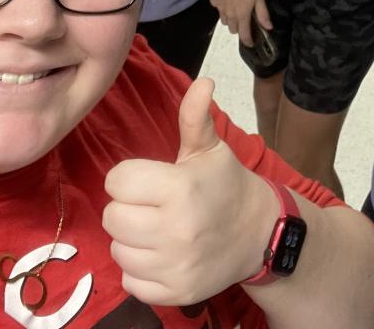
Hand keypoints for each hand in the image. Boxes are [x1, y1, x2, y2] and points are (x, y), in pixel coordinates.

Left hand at [104, 78, 280, 304]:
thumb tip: (204, 80)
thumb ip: (195, 116)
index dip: (129, 178)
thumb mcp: (210, 149)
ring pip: (118, 250)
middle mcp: (176, 230)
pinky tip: (161, 255)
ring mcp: (175, 266)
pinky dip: (140, 271)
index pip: (117, 181)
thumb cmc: (226, 186)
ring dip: (132, 240)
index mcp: (180, 188)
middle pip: (112, 217)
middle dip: (127, 208)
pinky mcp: (175, 294)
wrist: (260, 234)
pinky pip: (130, 282)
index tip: (149, 180)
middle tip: (152, 206)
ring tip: (157, 230)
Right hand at [211, 0, 270, 47]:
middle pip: (233, 30)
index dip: (248, 42)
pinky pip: (218, 10)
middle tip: (245, 20)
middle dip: (239, 28)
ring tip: (235, 10)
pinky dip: (223, 8)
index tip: (251, 43)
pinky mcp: (213, 0)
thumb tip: (268, 28)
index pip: (244, 35)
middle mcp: (229, 15)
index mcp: (242, 15)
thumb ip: (263, 13)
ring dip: (230, 20)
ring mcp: (219, 8)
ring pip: (224, 21)